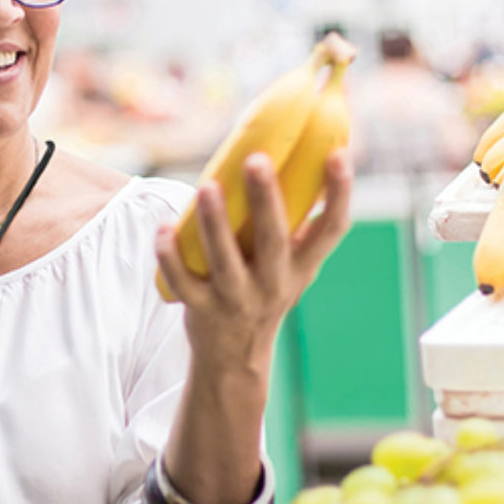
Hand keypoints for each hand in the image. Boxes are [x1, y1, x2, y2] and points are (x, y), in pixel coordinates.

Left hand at [155, 149, 352, 374]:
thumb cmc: (265, 286)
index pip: (332, 229)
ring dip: (215, 224)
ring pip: (226, 262)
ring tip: (207, 186)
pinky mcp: (202, 309)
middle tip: (255, 160)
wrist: (236, 354)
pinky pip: (182, 282)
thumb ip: (296, 219)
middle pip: (274, 241)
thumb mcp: (291, 262)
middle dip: (266, 200)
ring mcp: (237, 299)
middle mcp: (274, 284)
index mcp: (302, 265)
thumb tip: (298, 149)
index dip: (339, 192)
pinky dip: (170, 256)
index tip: (338, 153)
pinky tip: (164, 228)